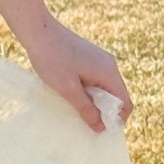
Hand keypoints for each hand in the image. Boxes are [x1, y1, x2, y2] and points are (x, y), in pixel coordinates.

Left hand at [18, 11, 133, 132]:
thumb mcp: (68, 89)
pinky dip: (88, 91)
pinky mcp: (89, 58)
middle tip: (86, 125)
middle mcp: (109, 65)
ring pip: (104, 89)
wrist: (38, 31)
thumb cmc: (52, 59)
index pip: (126, 103)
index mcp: (109, 73)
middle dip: (104, 113)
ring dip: (94, 102)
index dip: (117, 121)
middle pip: (116, 96)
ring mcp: (100, 60)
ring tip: (76, 111)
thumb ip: (86, 109)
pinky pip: (96, 80)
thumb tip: (101, 128)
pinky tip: (71, 96)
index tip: (100, 132)